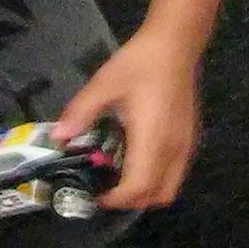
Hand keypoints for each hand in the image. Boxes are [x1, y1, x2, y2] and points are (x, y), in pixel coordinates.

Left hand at [52, 30, 201, 209]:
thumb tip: (58, 136)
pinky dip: (157, 179)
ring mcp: (185, 146)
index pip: (139, 186)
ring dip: (145, 193)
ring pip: (170, 188)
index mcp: (153, 139)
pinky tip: (137, 159)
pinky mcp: (189, 139)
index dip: (117, 199)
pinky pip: (175, 173)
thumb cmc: (139, 64)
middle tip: (105, 190)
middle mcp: (173, 150)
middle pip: (157, 196)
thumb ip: (81, 112)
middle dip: (131, 201)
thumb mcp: (104, 84)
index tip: (96, 196)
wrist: (174, 45)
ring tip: (119, 177)